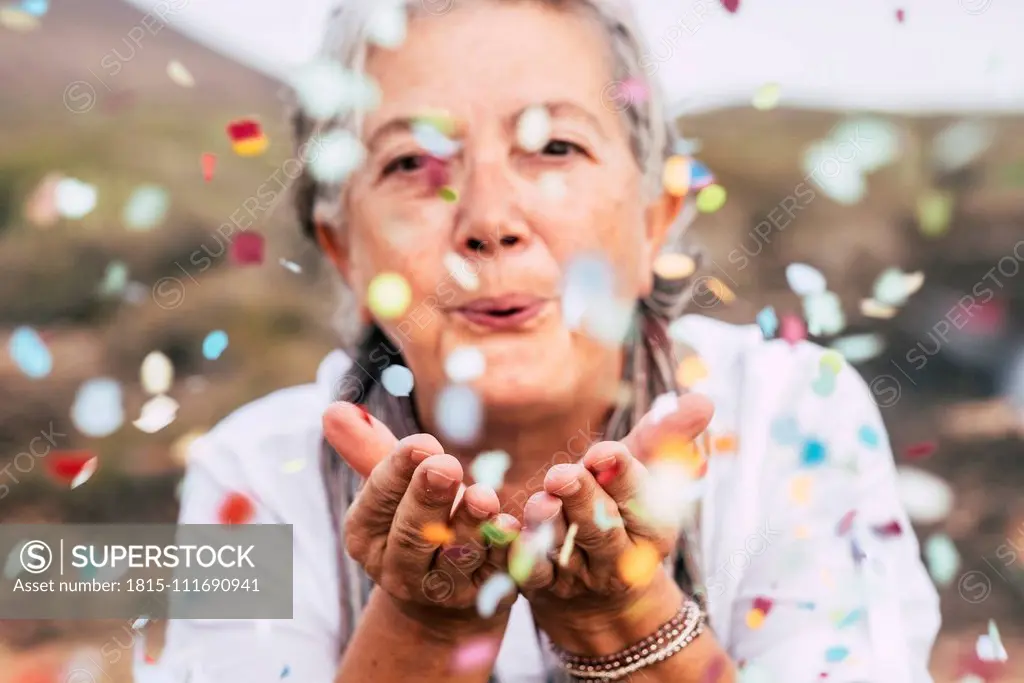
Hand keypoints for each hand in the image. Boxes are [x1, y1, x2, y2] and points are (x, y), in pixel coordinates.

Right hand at [324, 402, 520, 636]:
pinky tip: (516, 527)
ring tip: (484, 496)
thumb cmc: (415, 515)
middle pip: (411, 534)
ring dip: (470, 526)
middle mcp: (398, 568)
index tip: (421, 443)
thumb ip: (367, 448)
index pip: (377, 498)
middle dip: (428, 498)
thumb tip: (334, 409)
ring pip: (456, 558)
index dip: (398, 471)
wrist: (448, 585)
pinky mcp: (486, 598)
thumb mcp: (391, 485)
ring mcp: (442, 590)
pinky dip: (507, 550)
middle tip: (446, 466)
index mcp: (366, 534)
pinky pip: (498, 574)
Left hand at [513, 393, 713, 643]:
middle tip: (562, 474)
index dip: (622, 476)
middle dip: (583, 499)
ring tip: (540, 501)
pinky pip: (523, 571)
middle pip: (600, 528)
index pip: (639, 500)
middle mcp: (617, 556)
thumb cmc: (622, 509)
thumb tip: (703, 400)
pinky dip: (510, 549)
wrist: (600, 592)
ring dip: (547, 526)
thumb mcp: (644, 474)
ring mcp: (577, 576)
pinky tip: (500, 524)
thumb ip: (664, 437)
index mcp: (651, 527)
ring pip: (561, 551)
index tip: (604, 452)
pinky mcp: (540, 587)